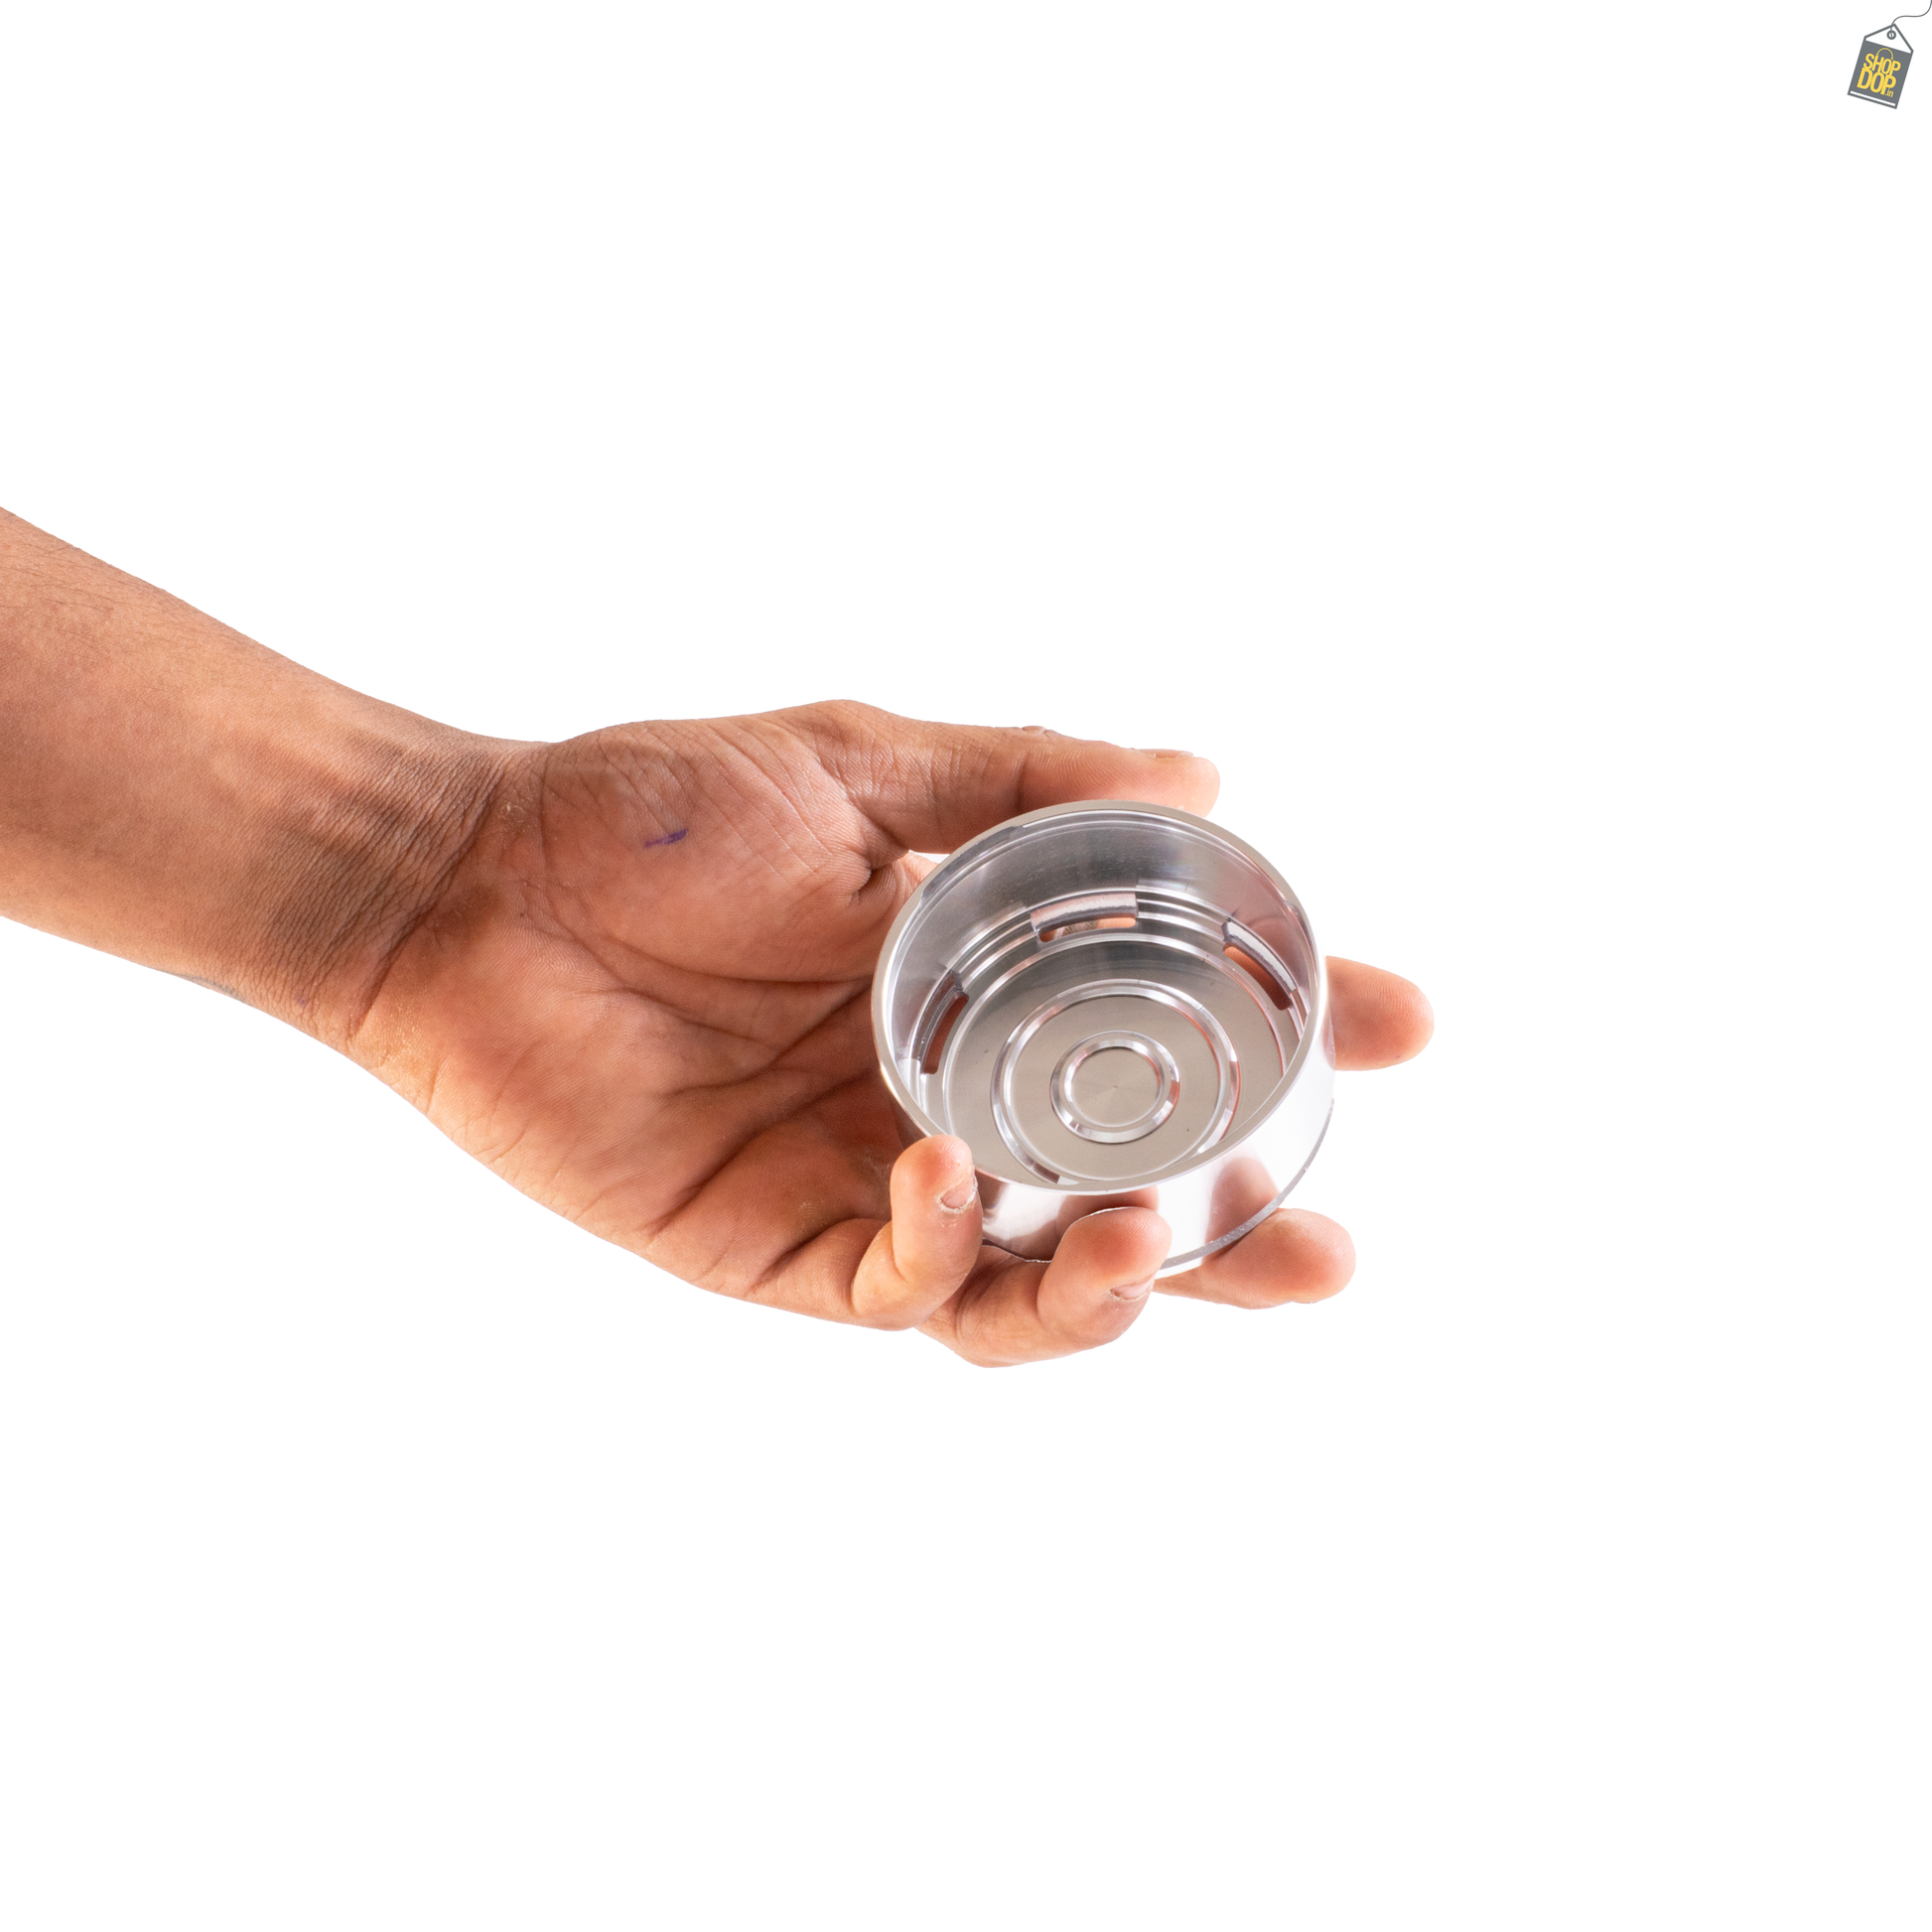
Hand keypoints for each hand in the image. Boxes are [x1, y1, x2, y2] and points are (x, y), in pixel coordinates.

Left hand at [350, 703, 1432, 1365]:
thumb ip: (1027, 778)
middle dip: (1241, 1233)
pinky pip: (890, 1287)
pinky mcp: (774, 1247)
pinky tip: (945, 1172)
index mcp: (989, 989)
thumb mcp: (867, 764)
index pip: (1171, 1029)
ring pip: (1025, 1286)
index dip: (1291, 1033)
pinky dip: (940, 1248)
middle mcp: (952, 1098)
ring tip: (1154, 1240)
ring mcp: (868, 1182)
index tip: (1402, 1017)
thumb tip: (1208, 773)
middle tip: (1330, 1246)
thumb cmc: (657, 811)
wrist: (471, 883)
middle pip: (1130, 1196)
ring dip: (1111, 1285)